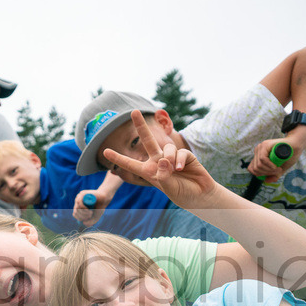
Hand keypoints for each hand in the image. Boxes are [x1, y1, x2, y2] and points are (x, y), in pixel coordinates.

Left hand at [72, 190, 106, 226]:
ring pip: (77, 208)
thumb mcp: (95, 217)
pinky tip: (88, 209)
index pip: (75, 214)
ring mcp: (79, 197)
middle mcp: (78, 202)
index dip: (80, 218)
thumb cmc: (100, 207)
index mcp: (79, 207)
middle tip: (90, 216)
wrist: (105, 198)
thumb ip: (90, 222)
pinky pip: (79, 202)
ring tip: (91, 213)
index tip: (88, 219)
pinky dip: (83, 208)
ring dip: (84, 213)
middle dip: (83, 217)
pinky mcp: (82, 194)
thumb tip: (83, 223)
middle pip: (75, 212)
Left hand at [102, 110, 218, 208]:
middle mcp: (158, 161)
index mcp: (148, 171)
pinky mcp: (184, 155)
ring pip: (166, 148)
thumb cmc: (182, 193)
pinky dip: (179, 160)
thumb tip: (163, 159)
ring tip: (175, 171)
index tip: (105, 151)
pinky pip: (179, 152)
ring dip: (170, 159)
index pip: (130, 164)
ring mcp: (171, 157)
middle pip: (147, 140)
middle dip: (141, 125)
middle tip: (134, 111)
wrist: (200, 194)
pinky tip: (182, 169)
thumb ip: (163, 175)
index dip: (118, 158)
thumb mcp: (168, 188)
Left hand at [248, 137, 302, 181]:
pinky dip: (269, 166)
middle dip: (267, 173)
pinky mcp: (265, 145)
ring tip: (279, 169)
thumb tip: (266, 181)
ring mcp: (261, 147)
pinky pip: (262, 159)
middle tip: (278, 171)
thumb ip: (274, 175)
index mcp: (258, 156)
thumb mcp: (280, 169)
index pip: (251, 169)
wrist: (297, 145)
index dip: (260, 174)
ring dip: (269, 170)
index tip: (271, 174)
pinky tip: (276, 166)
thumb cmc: (289, 156)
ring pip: (258, 165)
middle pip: (255, 168)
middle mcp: (258, 151)